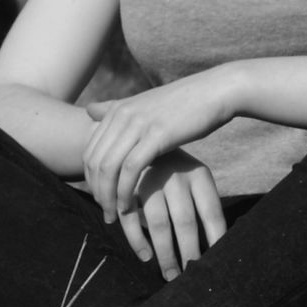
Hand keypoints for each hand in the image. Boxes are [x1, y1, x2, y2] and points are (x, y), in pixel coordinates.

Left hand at [82, 69, 237, 222]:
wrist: (216, 91)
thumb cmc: (185, 103)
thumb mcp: (147, 103)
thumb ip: (117, 109)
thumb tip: (89, 109)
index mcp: (118, 109)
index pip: (90, 151)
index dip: (91, 180)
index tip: (101, 199)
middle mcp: (122, 114)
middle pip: (95, 161)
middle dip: (97, 192)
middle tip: (107, 213)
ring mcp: (138, 124)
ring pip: (108, 167)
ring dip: (108, 197)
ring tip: (116, 215)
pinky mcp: (156, 135)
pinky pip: (130, 169)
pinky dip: (125, 192)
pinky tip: (130, 207)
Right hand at [120, 149, 225, 279]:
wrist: (139, 139)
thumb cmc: (176, 171)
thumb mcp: (193, 178)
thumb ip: (201, 205)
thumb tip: (217, 246)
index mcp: (199, 174)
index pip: (212, 212)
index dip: (216, 239)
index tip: (218, 262)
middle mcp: (177, 176)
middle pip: (186, 222)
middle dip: (189, 252)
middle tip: (192, 276)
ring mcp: (152, 179)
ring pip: (159, 224)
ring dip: (165, 254)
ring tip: (171, 275)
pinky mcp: (128, 186)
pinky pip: (132, 219)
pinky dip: (137, 240)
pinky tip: (145, 256)